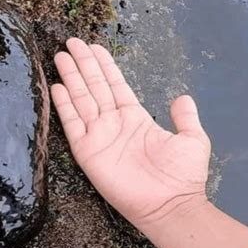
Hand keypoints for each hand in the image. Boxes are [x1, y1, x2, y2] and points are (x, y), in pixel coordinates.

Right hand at [51, 38, 211, 225]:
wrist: (168, 205)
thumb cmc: (181, 175)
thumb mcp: (191, 139)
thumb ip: (184, 117)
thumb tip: (181, 97)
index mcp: (134, 116)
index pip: (115, 84)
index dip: (104, 65)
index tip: (93, 46)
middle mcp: (112, 122)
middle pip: (94, 86)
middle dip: (83, 64)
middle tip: (71, 42)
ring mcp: (98, 135)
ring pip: (81, 99)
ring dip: (71, 77)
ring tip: (61, 56)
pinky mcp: (86, 151)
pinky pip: (71, 123)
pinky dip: (63, 105)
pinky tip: (56, 86)